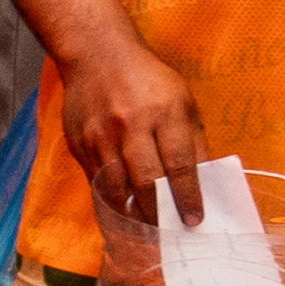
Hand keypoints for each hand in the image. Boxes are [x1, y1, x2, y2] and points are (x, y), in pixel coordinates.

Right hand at [49, 22, 205, 217]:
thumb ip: (194, 141)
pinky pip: (98, 183)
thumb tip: (204, 182)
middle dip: (161, 213)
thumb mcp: (182, 101)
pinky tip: (125, 209)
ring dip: (135, 214)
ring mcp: (101, 137)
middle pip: (147, 181)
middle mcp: (130, 125)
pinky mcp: (80, 145)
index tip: (194, 219)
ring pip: (118, 189)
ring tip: (148, 226)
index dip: (188, 197)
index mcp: (164, 112)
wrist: (96, 55)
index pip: (180, 164)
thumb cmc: (147, 78)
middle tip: (171, 230)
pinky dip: (113, 201)